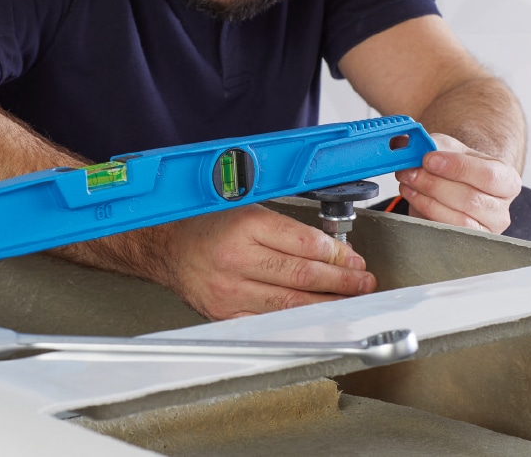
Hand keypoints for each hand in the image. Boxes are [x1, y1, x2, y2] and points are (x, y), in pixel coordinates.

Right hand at [160, 204, 375, 320]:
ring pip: (292, 304)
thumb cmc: (206, 225)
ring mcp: (231, 291)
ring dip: (329, 304)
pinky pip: (271, 321)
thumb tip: (330, 249)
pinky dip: (298, 321)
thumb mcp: (247, 209)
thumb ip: (287, 228)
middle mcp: (237, 259)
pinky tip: (316, 318)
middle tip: (363, 282)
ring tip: (350, 300)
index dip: (338, 254)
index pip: (306, 244)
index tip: (353, 258)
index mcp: (245, 226)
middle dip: (343, 281)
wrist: (167, 247)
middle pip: (304, 276)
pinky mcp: (226, 313)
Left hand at [396, 133, 521, 233]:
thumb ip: (429, 144)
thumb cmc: (453, 166)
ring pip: (457, 219)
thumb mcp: (445, 148)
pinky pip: (445, 231)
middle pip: (469, 199)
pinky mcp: (466, 242)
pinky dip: (424, 213)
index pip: (488, 175)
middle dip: (433, 184)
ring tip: (407, 184)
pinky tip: (413, 197)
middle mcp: (501, 208)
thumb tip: (404, 143)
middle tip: (408, 172)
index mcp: (506, 180)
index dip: (456, 167)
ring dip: (425, 200)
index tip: (428, 160)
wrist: (451, 185)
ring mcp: (486, 229)